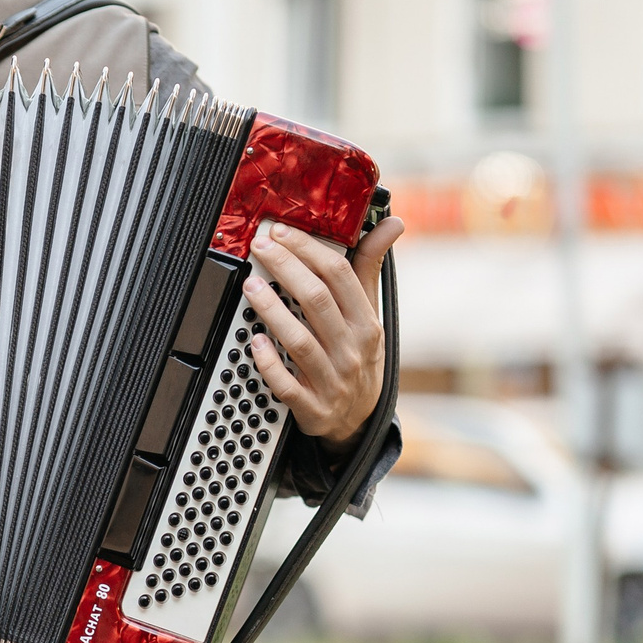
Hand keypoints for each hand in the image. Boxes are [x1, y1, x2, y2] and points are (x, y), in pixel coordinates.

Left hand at [245, 215, 406, 442]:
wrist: (359, 418)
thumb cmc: (359, 355)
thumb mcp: (370, 313)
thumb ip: (369, 267)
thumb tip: (392, 223)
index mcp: (366, 322)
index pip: (339, 275)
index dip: (308, 250)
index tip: (281, 232)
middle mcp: (352, 349)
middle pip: (316, 300)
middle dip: (285, 268)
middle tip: (260, 247)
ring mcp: (333, 380)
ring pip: (299, 340)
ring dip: (271, 310)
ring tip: (250, 286)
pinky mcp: (312, 408)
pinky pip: (287, 384)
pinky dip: (269, 363)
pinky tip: (255, 341)